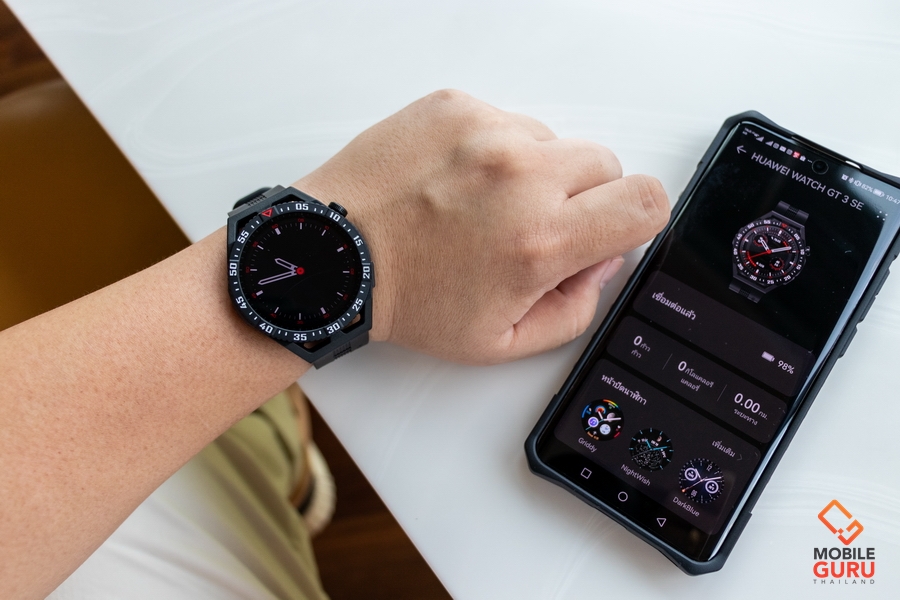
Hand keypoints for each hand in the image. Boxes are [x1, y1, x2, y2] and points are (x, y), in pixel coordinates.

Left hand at [295, 90, 668, 363]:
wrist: (336, 256)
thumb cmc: (406, 299)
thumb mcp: (500, 342)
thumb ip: (575, 310)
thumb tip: (601, 263)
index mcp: (540, 241)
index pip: (645, 202)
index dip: (637, 219)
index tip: (608, 229)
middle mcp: (520, 177)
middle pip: (606, 166)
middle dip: (583, 199)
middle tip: (532, 226)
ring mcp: (486, 134)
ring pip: (554, 141)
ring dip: (535, 172)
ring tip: (482, 206)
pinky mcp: (455, 108)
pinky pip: (507, 121)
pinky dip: (493, 150)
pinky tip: (458, 182)